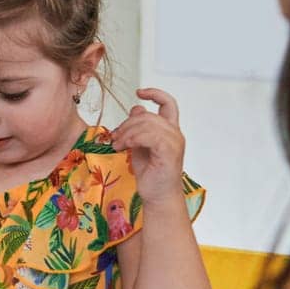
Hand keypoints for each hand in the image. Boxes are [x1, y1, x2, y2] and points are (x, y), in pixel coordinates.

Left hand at [109, 88, 186, 204]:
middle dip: (126, 123)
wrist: (157, 196)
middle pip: (148, 115)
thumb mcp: (140, 145)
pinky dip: (132, 139)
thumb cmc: (151, 174)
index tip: (139, 92)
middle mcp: (175, 134)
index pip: (169, 103)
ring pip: (146, 123)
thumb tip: (136, 107)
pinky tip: (124, 147)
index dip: (155, 93)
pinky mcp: (169, 152)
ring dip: (126, 132)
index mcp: (170, 130)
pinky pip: (148, 136)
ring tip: (117, 144)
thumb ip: (139, 127)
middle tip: (115, 137)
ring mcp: (174, 142)